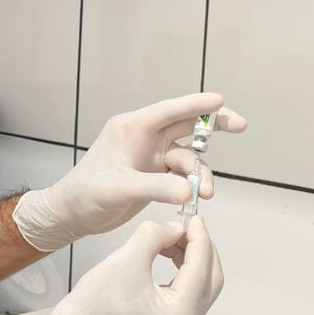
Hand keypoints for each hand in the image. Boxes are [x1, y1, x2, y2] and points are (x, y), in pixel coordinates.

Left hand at [11, 93, 245, 251]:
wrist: (72, 215)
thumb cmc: (85, 193)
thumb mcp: (118, 188)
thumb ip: (154, 188)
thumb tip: (187, 191)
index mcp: (131, 129)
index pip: (168, 110)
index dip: (195, 104)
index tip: (221, 100)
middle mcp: (144, 138)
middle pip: (186, 124)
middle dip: (214, 124)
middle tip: (240, 125)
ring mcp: (151, 157)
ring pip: (188, 157)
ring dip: (200, 173)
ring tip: (205, 193)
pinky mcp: (155, 176)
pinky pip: (183, 176)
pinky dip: (192, 185)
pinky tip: (196, 198)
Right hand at [21, 217, 223, 314]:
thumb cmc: (94, 304)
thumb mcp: (127, 258)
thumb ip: (157, 235)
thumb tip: (177, 227)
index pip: (201, 268)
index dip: (199, 238)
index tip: (193, 217)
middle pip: (211, 279)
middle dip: (201, 249)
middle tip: (187, 225)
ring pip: (202, 287)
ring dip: (193, 260)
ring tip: (173, 238)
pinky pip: (189, 295)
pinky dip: (184, 273)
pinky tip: (170, 256)